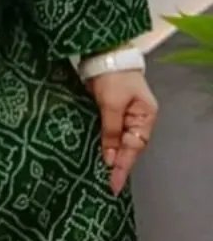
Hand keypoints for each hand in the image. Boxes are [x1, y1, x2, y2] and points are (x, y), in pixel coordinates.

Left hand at [88, 70, 157, 196]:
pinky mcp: (108, 112)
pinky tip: (94, 157)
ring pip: (118, 143)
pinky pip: (108, 134)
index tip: (114, 183)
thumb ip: (111, 131)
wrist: (103, 54)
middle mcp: (136, 120)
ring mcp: (123, 116)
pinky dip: (103, 146)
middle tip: (106, 186)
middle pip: (129, 148)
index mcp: (145, 117)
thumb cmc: (112, 77)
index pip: (135, 148)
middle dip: (118, 166)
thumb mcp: (111, 104)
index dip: (125, 167)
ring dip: (110, 158)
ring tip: (100, 178)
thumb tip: (111, 158)